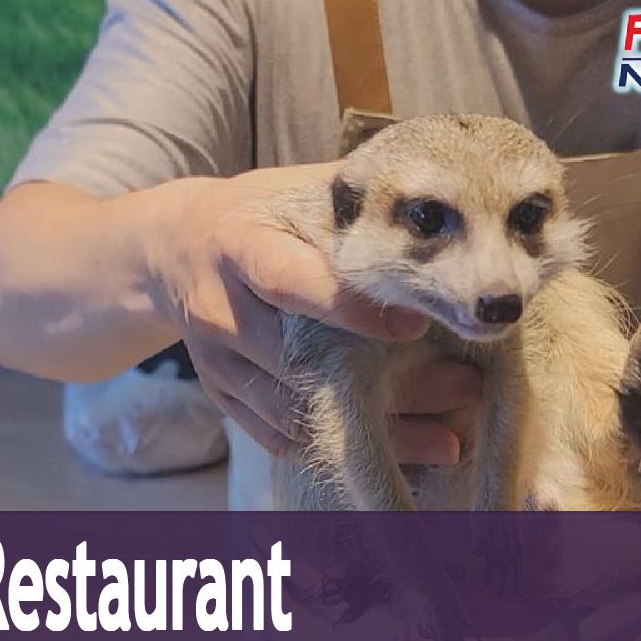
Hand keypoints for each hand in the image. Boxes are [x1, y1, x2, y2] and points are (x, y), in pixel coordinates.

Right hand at [146, 164, 435, 455]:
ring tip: (450, 438)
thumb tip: (440, 205)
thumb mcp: (293, 191)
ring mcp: (217, 360)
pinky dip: (340, 448)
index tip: (417, 326)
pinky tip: (400, 449)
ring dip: (376, 430)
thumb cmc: (255, 213)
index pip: (292, 282)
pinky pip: (281, 437)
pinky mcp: (222, 393)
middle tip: (467, 390)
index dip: (351, 310)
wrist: (173, 249)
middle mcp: (221, 309)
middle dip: (389, 384)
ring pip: (299, 410)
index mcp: (238, 245)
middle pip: (304, 360)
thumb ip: (355, 201)